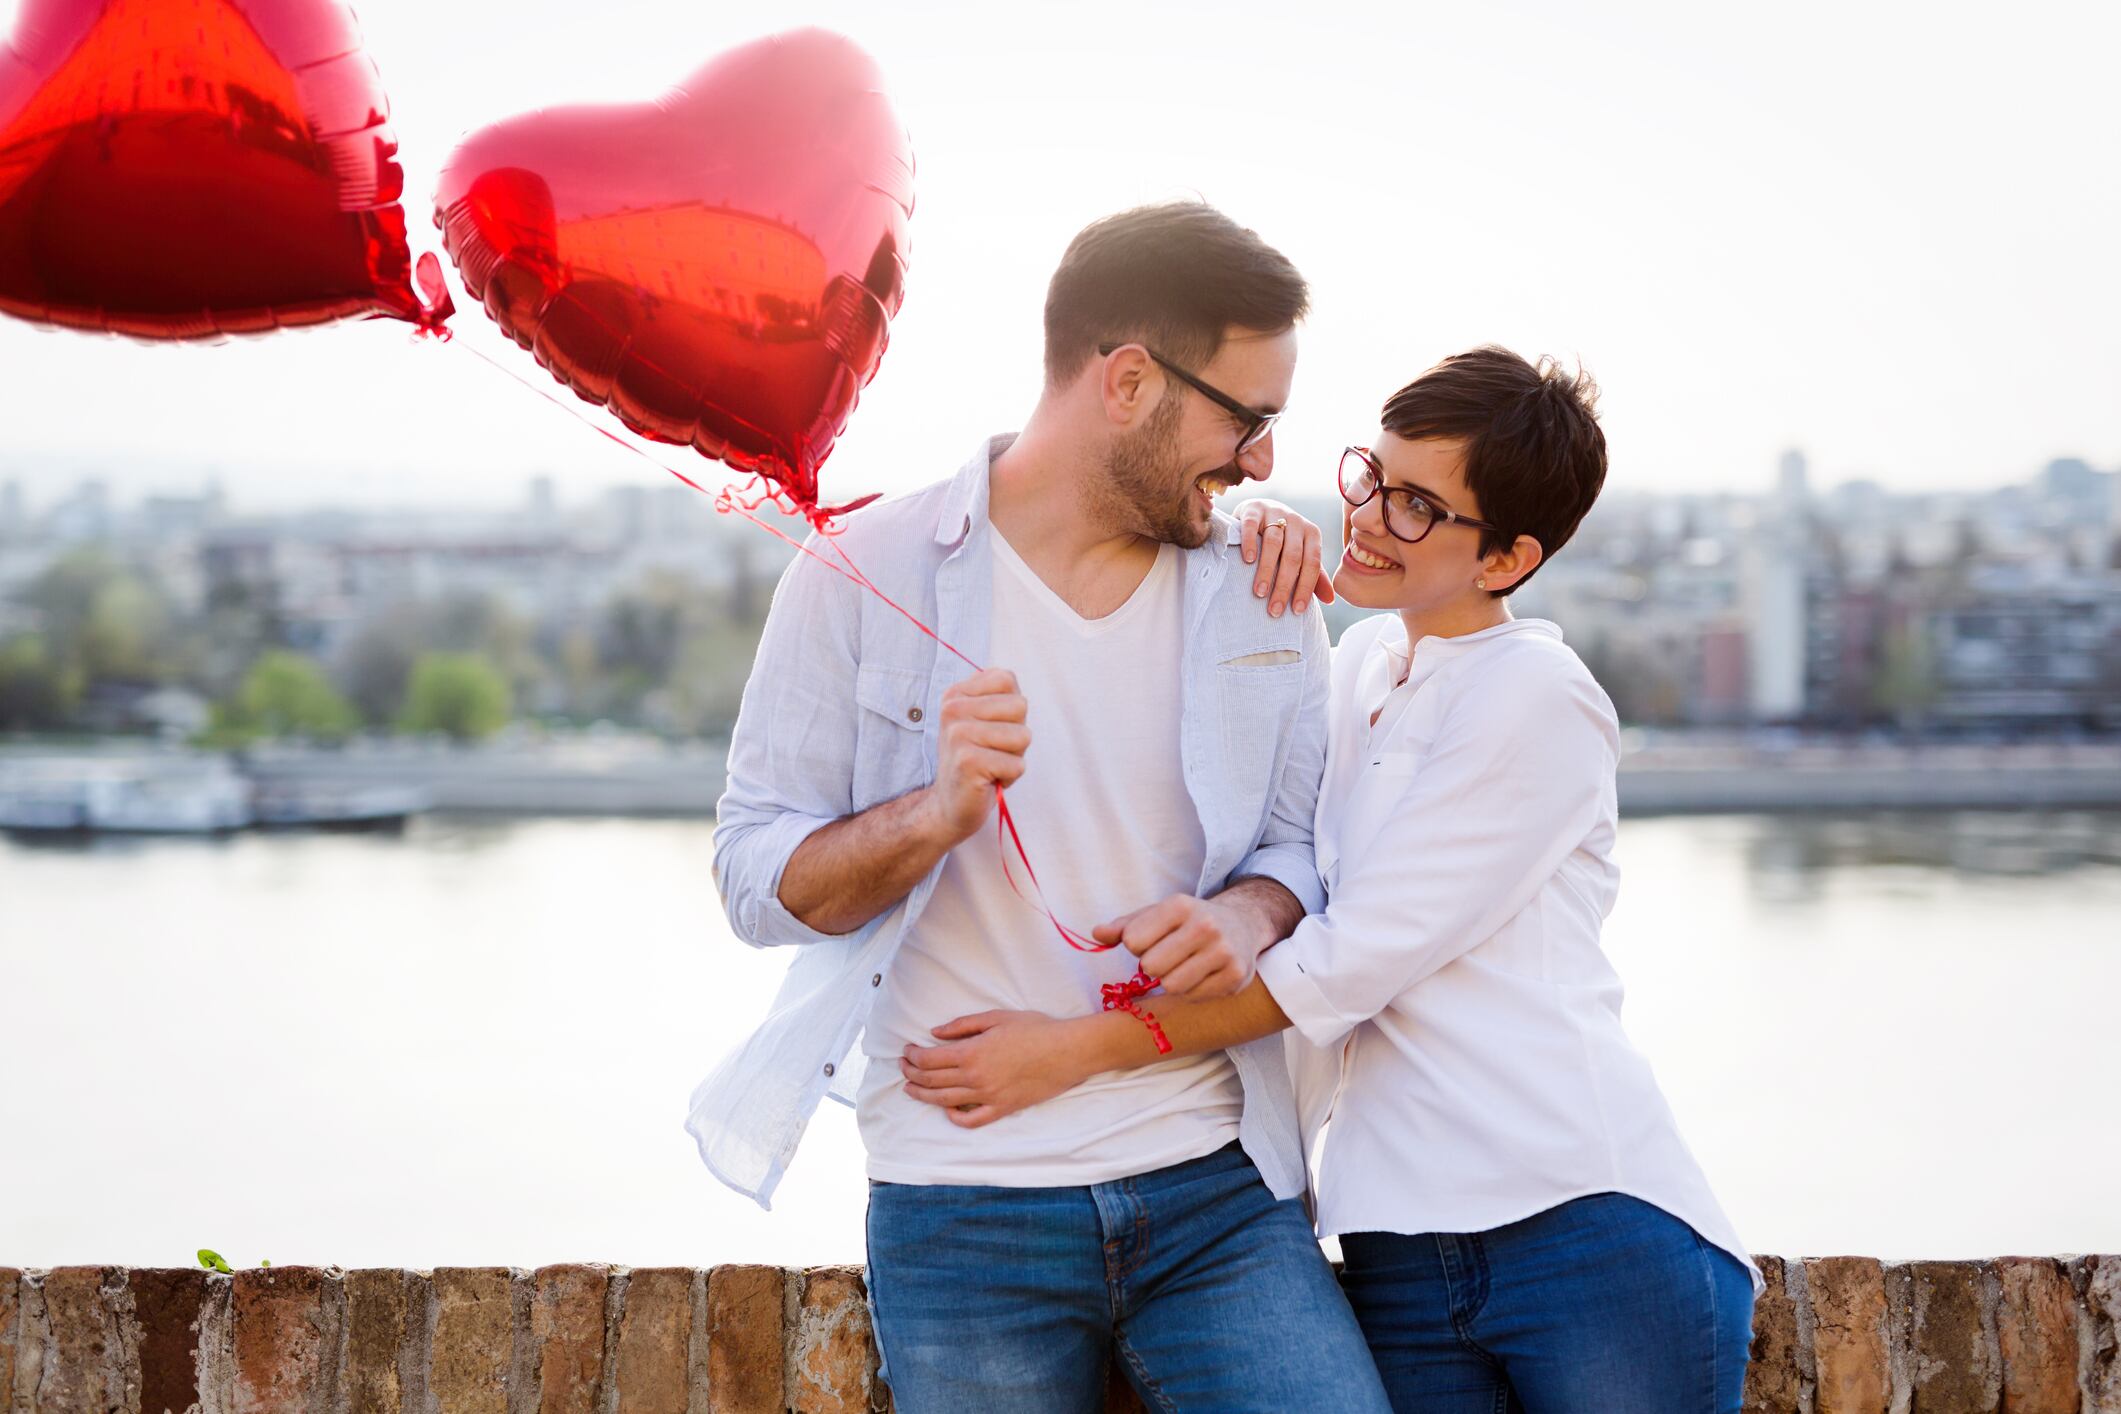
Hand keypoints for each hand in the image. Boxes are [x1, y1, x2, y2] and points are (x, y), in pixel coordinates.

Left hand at [900, 1011, 1097, 1127]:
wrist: (1067, 1051)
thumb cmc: (1035, 1029)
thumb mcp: (996, 1018)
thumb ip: (963, 1026)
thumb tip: (935, 1033)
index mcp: (972, 1052)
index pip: (929, 1060)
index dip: (912, 1056)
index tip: (906, 1051)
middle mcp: (975, 1078)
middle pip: (932, 1081)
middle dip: (912, 1074)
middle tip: (903, 1068)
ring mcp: (988, 1096)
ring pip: (945, 1101)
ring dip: (923, 1095)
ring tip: (911, 1089)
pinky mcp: (1003, 1108)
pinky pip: (972, 1120)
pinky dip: (955, 1118)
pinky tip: (947, 1110)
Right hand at [922, 668, 1029, 842]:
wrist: (950, 804)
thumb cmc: (977, 760)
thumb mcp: (985, 720)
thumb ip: (998, 695)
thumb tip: (1008, 681)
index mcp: (955, 694)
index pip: (1006, 679)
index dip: (1011, 708)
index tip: (991, 728)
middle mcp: (952, 709)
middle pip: (1020, 705)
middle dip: (1016, 734)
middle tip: (992, 751)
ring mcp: (957, 734)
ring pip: (1023, 735)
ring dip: (1014, 756)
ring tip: (991, 765)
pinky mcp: (967, 761)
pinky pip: (1017, 764)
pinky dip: (1010, 777)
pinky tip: (988, 780)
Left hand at [1092, 894, 1262, 997]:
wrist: (1242, 925)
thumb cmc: (1188, 921)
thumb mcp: (1157, 914)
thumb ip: (1124, 925)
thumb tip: (1096, 935)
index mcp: (1180, 905)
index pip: (1133, 940)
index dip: (1136, 946)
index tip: (1152, 940)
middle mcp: (1205, 925)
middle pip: (1151, 966)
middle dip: (1152, 966)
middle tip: (1167, 957)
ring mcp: (1223, 951)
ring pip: (1171, 986)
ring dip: (1171, 980)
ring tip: (1183, 966)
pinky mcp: (1235, 976)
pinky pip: (1193, 996)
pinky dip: (1191, 990)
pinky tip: (1201, 974)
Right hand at [1238, 499, 1334, 618]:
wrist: (1260, 510)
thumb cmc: (1283, 540)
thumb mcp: (1301, 555)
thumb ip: (1314, 575)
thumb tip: (1330, 600)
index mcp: (1312, 533)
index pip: (1312, 563)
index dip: (1306, 588)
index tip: (1297, 611)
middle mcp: (1296, 521)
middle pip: (1293, 556)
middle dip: (1284, 586)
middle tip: (1275, 610)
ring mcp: (1275, 512)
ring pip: (1273, 543)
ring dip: (1267, 570)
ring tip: (1260, 592)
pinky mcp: (1253, 509)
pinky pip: (1251, 526)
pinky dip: (1250, 543)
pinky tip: (1248, 561)